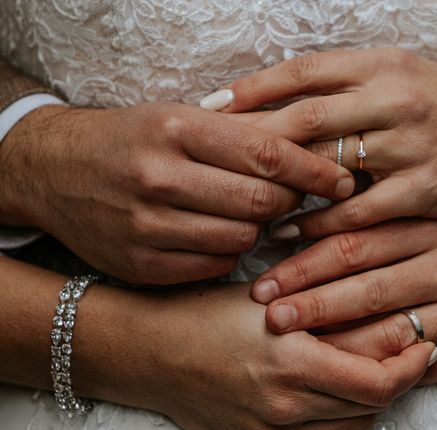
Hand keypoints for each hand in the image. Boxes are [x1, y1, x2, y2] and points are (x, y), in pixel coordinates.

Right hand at [0, 103, 354, 283]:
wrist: (56, 171)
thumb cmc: (133, 139)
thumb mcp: (180, 118)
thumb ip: (241, 135)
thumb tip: (311, 152)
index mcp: (176, 130)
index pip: (267, 154)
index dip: (315, 170)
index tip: (343, 181)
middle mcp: (159, 177)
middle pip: (260, 202)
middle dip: (287, 202)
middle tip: (291, 197)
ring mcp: (147, 226)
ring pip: (240, 240)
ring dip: (257, 230)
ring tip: (248, 214)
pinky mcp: (141, 264)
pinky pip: (214, 266)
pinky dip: (228, 253)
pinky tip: (217, 235)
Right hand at [78, 283, 434, 429]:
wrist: (151, 353)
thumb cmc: (205, 315)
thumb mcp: (270, 297)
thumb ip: (327, 308)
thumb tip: (383, 305)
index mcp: (291, 360)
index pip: (379, 380)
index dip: (413, 366)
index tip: (426, 345)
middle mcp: (286, 405)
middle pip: (372, 403)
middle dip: (400, 378)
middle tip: (410, 352)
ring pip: (353, 423)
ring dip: (372, 397)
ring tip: (375, 366)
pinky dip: (342, 415)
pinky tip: (337, 388)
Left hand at [220, 48, 436, 237]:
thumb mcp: (409, 81)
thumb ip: (355, 88)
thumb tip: (295, 100)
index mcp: (384, 65)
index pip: (303, 71)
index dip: (251, 89)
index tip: (210, 110)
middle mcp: (393, 97)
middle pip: (304, 116)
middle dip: (252, 142)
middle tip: (210, 165)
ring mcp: (411, 143)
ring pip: (327, 165)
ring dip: (280, 188)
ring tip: (242, 207)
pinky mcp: (426, 189)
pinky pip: (359, 210)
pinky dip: (320, 223)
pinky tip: (290, 234)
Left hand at [250, 207, 436, 382]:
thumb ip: (385, 215)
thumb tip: (316, 222)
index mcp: (430, 225)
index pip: (354, 241)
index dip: (305, 257)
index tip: (268, 267)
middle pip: (362, 286)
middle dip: (307, 301)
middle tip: (265, 311)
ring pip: (387, 330)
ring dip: (334, 338)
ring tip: (291, 343)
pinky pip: (421, 365)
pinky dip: (381, 369)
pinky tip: (347, 372)